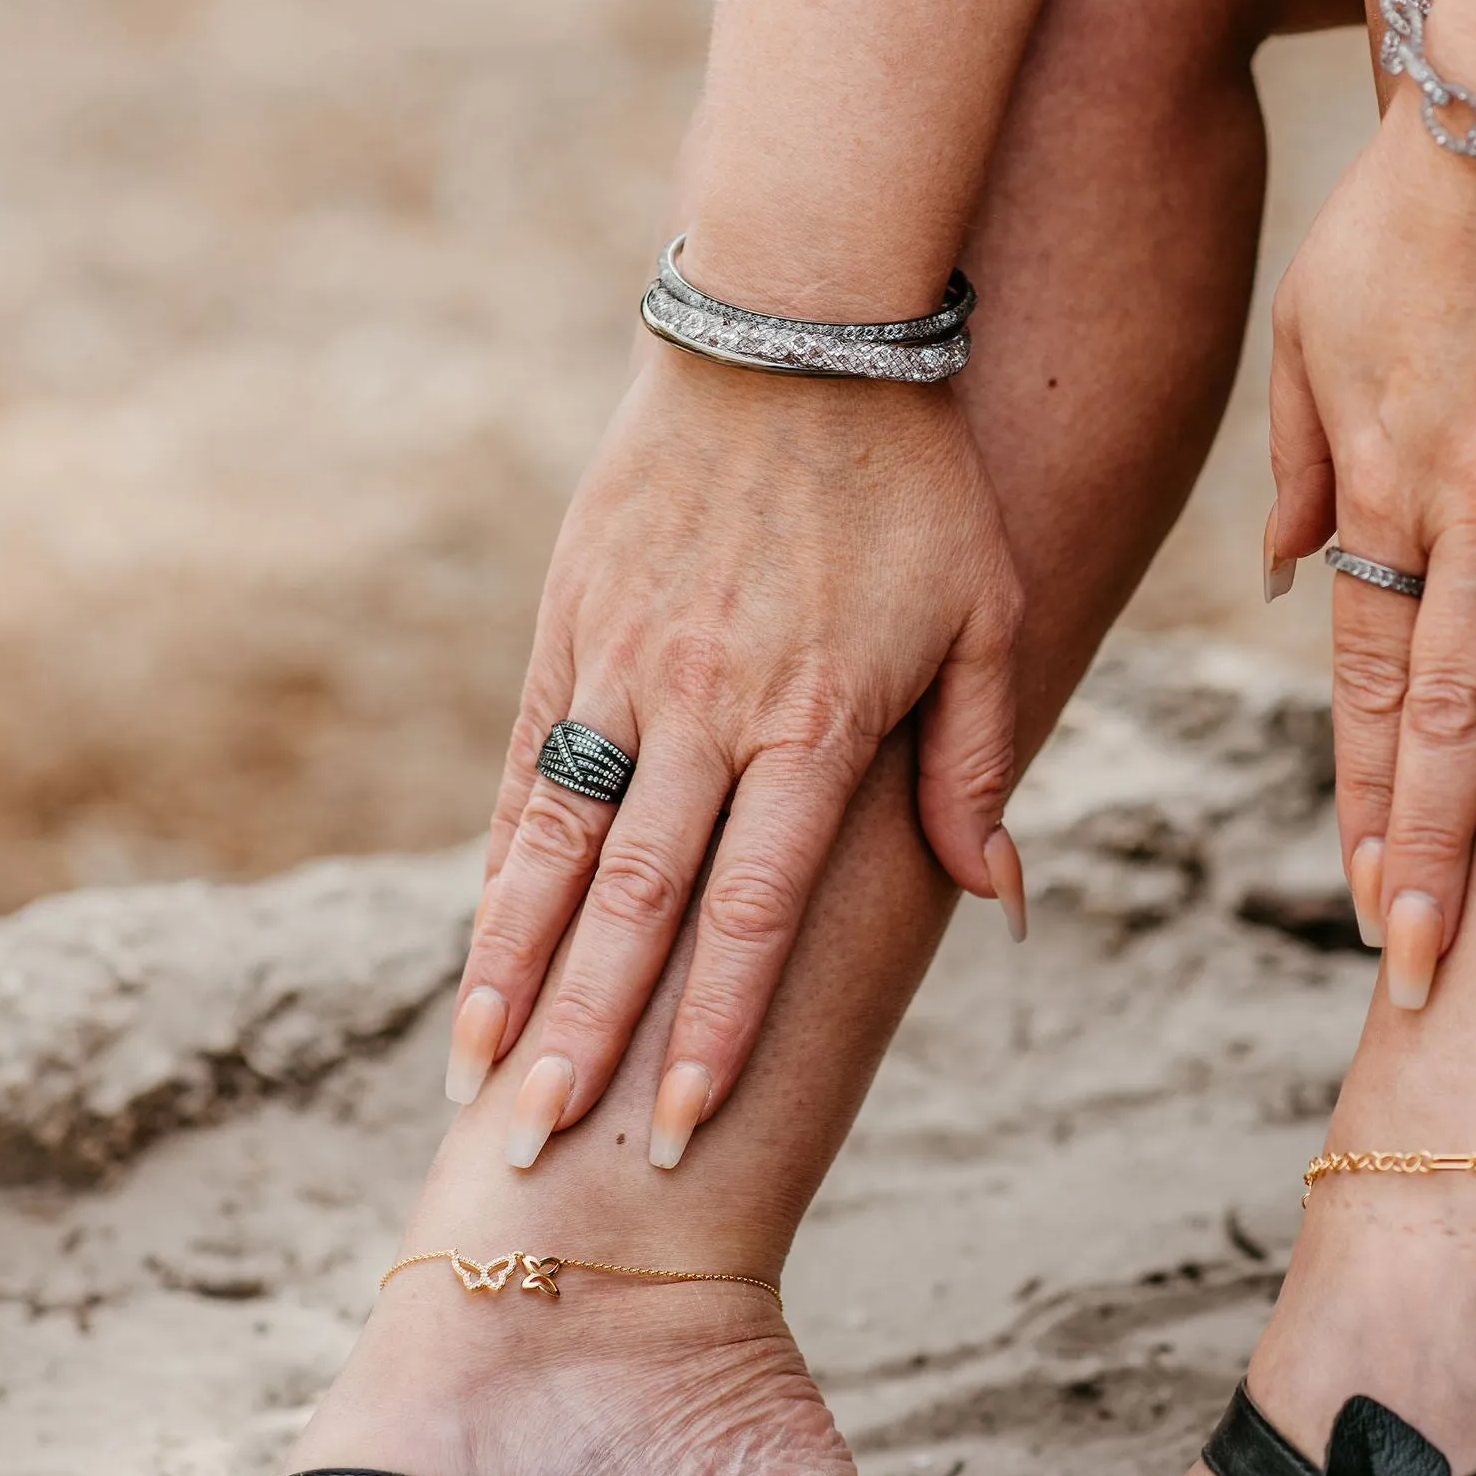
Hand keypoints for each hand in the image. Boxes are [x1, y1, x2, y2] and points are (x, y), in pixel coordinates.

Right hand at [447, 342, 1023, 1161]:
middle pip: (636, 906)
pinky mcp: (571, 618)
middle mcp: (708, 705)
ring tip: (480, 1074)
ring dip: (515, 970)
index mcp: (817, 722)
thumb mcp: (986, 616)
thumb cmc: (916, 480)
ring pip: (556, 844)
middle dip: (591, 1041)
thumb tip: (995, 896)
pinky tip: (483, 938)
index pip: (754, 914)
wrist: (799, 323)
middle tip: (544, 1153)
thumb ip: (975, 763)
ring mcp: (626, 661)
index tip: (682, 1134)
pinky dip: (502, 859)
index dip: (712, 1032)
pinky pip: (528, 761)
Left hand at [1267, 76, 1475, 1001]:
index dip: (1365, 806)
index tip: (1368, 907)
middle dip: (1444, 862)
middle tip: (1435, 979)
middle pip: (1460, 721)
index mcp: (1385, 492)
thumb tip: (1282, 571)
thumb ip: (1296, 461)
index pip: (1364, 691)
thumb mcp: (1305, 328)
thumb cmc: (1406, 205)